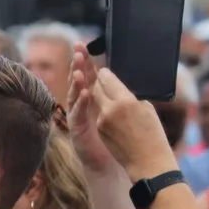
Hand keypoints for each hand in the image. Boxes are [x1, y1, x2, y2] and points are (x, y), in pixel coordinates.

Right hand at [68, 44, 115, 172]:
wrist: (116, 162)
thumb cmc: (123, 138)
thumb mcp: (126, 112)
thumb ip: (123, 96)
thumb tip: (133, 79)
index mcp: (98, 98)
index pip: (91, 75)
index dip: (88, 61)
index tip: (86, 46)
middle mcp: (86, 105)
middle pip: (80, 81)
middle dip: (78, 65)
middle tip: (77, 49)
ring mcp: (79, 117)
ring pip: (76, 95)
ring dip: (77, 82)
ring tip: (78, 70)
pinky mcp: (77, 130)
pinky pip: (77, 114)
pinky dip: (80, 103)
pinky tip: (84, 93)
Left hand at [89, 67, 179, 182]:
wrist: (148, 162)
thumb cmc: (153, 135)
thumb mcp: (147, 109)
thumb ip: (132, 97)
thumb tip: (122, 90)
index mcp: (125, 100)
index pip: (107, 78)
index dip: (104, 72)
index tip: (104, 69)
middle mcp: (110, 109)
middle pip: (97, 87)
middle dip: (98, 81)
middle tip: (100, 75)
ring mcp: (102, 121)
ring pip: (96, 100)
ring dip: (99, 94)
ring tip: (104, 90)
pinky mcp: (99, 130)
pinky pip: (99, 114)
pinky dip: (102, 109)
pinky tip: (110, 110)